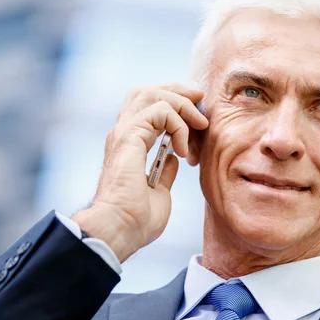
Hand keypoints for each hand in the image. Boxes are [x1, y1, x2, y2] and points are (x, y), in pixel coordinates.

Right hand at [72, 84, 207, 261]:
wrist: (120, 229)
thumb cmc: (136, 220)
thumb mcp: (159, 192)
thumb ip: (164, 171)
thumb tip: (173, 158)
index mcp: (128, 145)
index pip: (148, 107)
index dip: (175, 105)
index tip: (198, 119)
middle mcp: (123, 134)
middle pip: (146, 91)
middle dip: (177, 90)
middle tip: (200, 99)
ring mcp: (124, 133)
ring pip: (151, 94)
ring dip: (181, 103)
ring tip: (198, 124)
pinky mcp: (130, 136)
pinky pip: (159, 111)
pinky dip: (178, 124)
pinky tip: (184, 149)